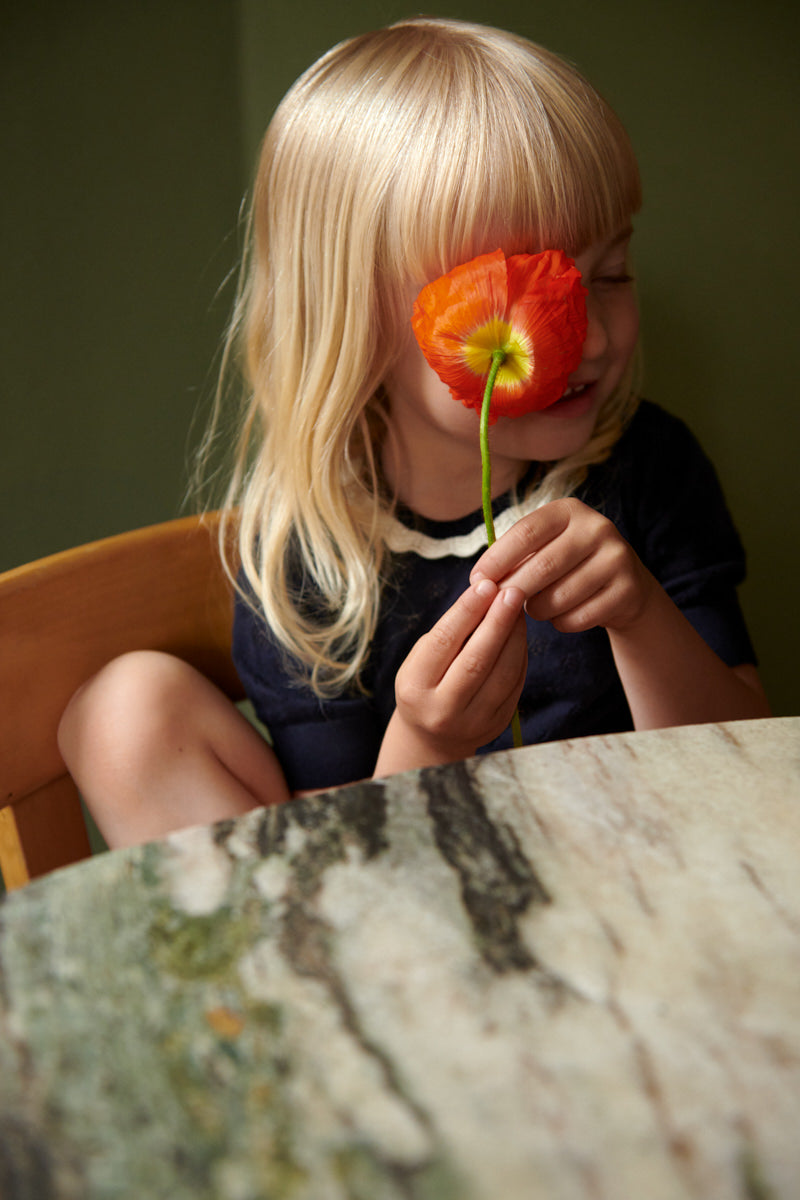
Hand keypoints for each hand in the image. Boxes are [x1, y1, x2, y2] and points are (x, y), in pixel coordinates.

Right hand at [376, 579, 527, 773]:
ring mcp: (472, 721)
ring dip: (515, 636)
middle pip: (476, 660)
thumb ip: (449, 632)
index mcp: (415, 687)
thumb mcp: (422, 659)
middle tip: (513, 591)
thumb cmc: (425, 684)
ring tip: (519, 608)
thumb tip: (486, 593)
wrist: (431, 738)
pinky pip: (514, 683)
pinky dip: (520, 654)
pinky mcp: (496, 724)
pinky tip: (520, 632)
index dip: (467, 611)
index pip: (444, 642)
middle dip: (497, 621)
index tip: (486, 584)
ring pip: (502, 673)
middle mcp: (442, 709)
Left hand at [471, 498, 656, 634]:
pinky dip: (561, 623)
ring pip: (558, 597)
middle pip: (541, 567)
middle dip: (512, 590)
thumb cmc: (568, 566)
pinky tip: (561, 616)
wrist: (625, 585)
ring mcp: (617, 558)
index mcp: (570, 511)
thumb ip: (515, 557)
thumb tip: (479, 580)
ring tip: (534, 607)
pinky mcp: (628, 590)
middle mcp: (597, 528)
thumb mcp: (545, 547)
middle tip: (497, 605)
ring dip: (537, 610)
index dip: (497, 559)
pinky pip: (578, 617)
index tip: (476, 580)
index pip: (526, 532)